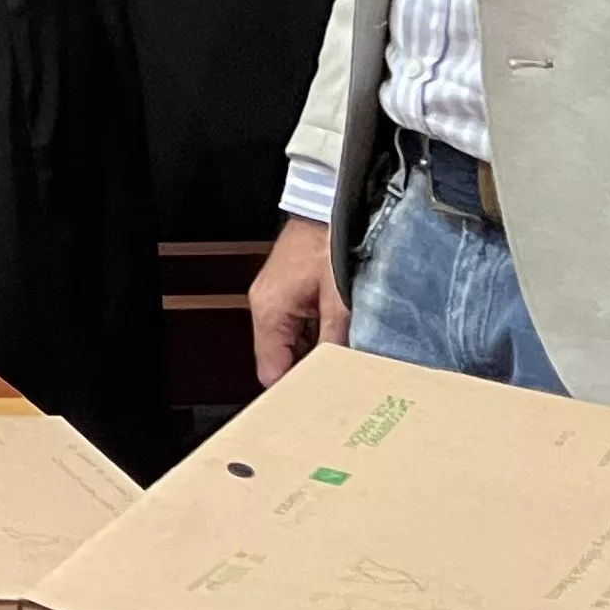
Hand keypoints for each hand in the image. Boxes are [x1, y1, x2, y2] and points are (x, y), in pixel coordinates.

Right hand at [248, 218, 347, 385]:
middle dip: (309, 376)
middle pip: (281, 359)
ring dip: (315, 356)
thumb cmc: (330, 241)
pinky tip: (341, 343)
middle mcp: (266, 306)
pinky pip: (299, 327)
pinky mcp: (290, 291)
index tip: (321, 406)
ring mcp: (276, 298)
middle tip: (340, 392)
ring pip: (291, 344)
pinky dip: (317, 338)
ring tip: (344, 370)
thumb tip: (342, 374)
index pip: (272, 370)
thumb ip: (337, 339)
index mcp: (269, 309)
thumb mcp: (340, 298)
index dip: (295, 391)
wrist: (327, 203)